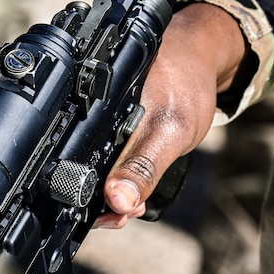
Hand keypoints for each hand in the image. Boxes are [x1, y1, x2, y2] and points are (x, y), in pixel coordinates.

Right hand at [95, 2, 248, 228]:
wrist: (200, 55)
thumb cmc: (186, 85)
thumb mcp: (170, 133)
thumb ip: (143, 168)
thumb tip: (117, 202)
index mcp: (91, 114)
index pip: (72, 166)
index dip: (86, 200)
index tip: (111, 218)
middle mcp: (90, 117)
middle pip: (80, 172)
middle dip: (100, 202)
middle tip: (124, 216)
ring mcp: (101, 121)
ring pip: (95, 168)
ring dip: (112, 193)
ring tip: (131, 206)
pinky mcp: (114, 125)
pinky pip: (107, 159)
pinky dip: (118, 178)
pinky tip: (131, 188)